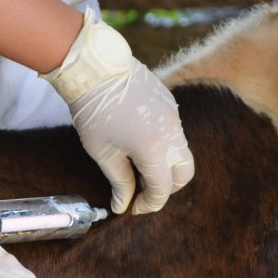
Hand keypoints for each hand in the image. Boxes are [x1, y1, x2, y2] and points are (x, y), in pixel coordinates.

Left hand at [42, 8, 194, 214]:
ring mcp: (174, 116)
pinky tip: (139, 142)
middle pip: (184, 174)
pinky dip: (164, 146)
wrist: (96, 69)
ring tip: (138, 167)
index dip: (149, 204)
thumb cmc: (93, 111)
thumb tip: (122, 206)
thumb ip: (119, 181)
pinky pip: (175, 132)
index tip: (134, 208)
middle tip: (143, 191)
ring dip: (165, 166)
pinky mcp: (170, 103)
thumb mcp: (103, 153)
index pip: (162, 189)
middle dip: (166, 188)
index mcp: (154, 149)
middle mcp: (171, 133)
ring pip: (181, 152)